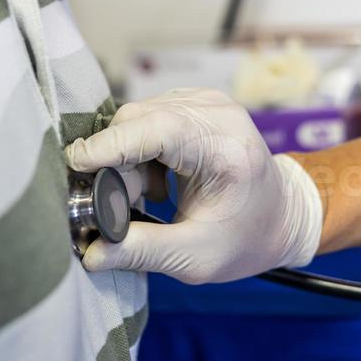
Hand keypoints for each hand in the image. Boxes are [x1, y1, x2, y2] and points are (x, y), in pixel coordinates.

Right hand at [65, 88, 322, 283]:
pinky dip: (137, 152)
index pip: (158, 129)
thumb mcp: (196, 257)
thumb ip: (141, 252)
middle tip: (123, 205)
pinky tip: (156, 184)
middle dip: (116, 162)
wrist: (283, 217)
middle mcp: (217, 113)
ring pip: (136, 119)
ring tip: (145, 199)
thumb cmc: (247, 238)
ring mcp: (206, 103)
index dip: (112, 144)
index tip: (76, 164)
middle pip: (138, 119)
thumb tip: (91, 253)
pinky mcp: (193, 106)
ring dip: (125, 160)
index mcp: (227, 147)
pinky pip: (145, 120)